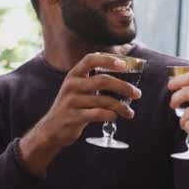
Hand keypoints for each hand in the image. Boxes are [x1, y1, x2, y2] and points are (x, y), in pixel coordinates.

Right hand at [20, 53, 141, 175]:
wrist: (52, 128)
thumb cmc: (72, 105)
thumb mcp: (77, 88)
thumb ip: (95, 79)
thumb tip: (124, 74)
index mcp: (74, 74)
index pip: (90, 60)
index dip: (107, 59)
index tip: (124, 64)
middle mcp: (71, 85)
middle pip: (102, 80)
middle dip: (123, 86)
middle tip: (137, 93)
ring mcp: (71, 101)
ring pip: (103, 100)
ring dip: (121, 106)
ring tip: (129, 112)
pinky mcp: (74, 117)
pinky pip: (98, 114)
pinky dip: (111, 115)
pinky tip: (115, 117)